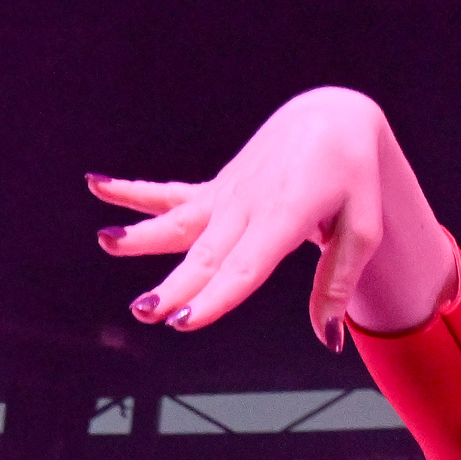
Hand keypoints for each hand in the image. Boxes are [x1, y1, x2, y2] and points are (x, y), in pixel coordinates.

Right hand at [90, 87, 455, 345]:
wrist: (333, 118)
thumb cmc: (355, 178)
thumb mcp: (363, 230)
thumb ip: (337, 284)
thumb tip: (329, 340)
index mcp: (286, 216)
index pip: (245, 267)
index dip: (215, 296)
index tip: (185, 320)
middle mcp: (249, 205)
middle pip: (207, 254)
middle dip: (174, 284)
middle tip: (144, 310)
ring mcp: (228, 195)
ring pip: (179, 222)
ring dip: (142, 236)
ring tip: (106, 243)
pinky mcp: (218, 189)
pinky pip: (171, 194)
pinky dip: (134, 192)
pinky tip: (97, 185)